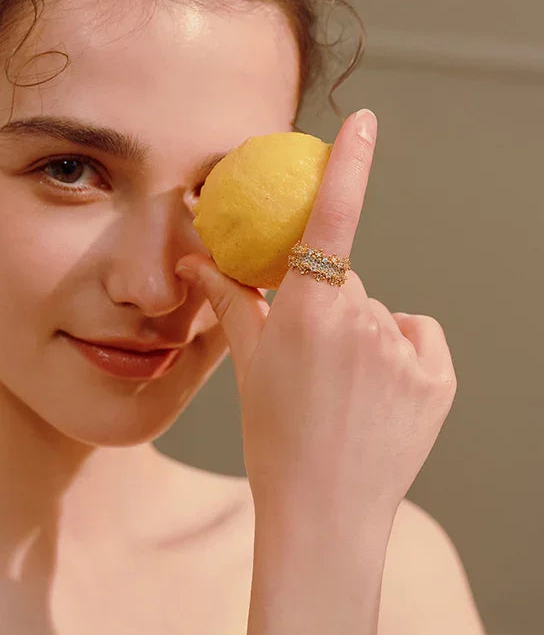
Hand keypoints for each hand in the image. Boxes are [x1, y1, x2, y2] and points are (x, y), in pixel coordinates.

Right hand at [175, 109, 456, 520]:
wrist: (323, 513)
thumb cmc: (274, 436)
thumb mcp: (250, 363)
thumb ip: (230, 299)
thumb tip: (197, 260)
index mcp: (310, 316)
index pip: (330, 223)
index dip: (348, 166)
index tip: (363, 121)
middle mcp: (363, 326)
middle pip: (347, 283)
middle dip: (326, 303)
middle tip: (310, 356)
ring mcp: (406, 354)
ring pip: (380, 313)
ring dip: (361, 334)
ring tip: (342, 389)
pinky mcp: (437, 378)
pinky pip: (415, 338)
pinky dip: (398, 354)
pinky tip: (377, 394)